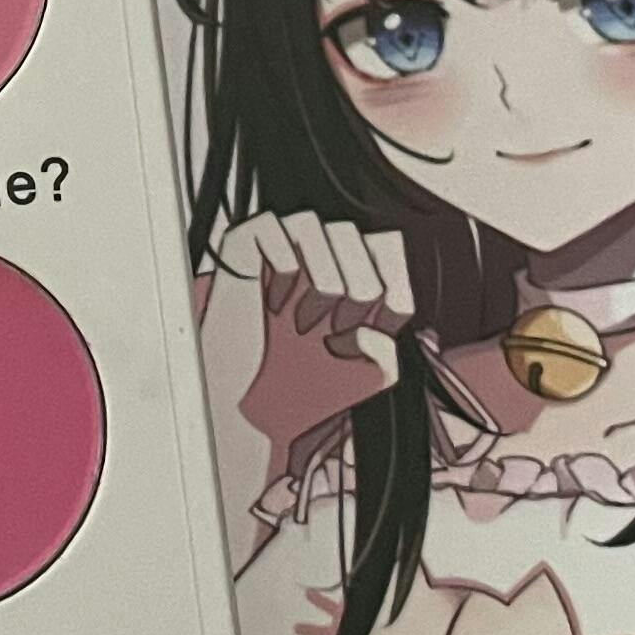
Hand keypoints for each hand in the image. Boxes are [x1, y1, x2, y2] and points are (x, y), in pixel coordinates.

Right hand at [227, 209, 416, 478]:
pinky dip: (279, 268)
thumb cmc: (296, 387)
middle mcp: (321, 259)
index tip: (373, 327)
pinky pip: (270, 228)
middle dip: (358, 290)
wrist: (244, 408)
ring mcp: (283, 250)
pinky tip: (273, 301)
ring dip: (322, 277)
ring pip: (318, 226)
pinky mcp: (244, 247)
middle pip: (361, 238)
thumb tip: (372, 332)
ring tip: (305, 318)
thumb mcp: (364, 377)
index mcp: (354, 278)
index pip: (388, 251)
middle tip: (334, 329)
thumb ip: (387, 356)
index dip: (390, 289)